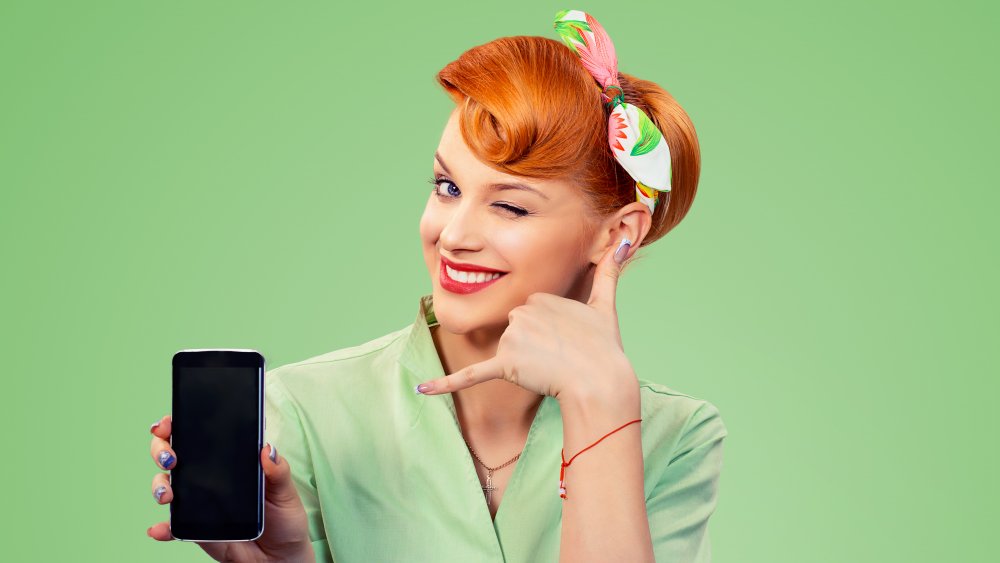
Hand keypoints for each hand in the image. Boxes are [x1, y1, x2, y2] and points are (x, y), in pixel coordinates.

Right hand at [147, 414, 314, 561]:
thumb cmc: (284, 517)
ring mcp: (198, 501)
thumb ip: (278, 471)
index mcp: (230, 460)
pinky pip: (172, 526)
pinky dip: (162, 528)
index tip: (170, 422)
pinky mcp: (195, 527)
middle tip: (170, 458)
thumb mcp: (286, 491)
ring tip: (168, 494)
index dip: (180, 424)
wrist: (279, 555)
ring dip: (159, 486)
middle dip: (162, 449)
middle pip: (174, 455)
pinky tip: (159, 529)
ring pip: (166, 485)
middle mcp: (208, 477)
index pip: (200, 435)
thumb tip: (267, 450)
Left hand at [416, 238, 636, 402]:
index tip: (567, 337)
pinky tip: (424, 389)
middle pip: (516, 328)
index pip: (531, 312)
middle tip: (561, 354)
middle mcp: (521, 311)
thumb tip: (625, 240)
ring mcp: (511, 338)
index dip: (549, 329)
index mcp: (539, 295)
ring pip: (507, 349)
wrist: (599, 381)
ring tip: (551, 366)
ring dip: (524, 361)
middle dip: (534, 343)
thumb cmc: (604, 346)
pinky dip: (446, 383)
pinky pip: (470, 374)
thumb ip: (609, 271)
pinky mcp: (505, 365)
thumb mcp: (605, 304)